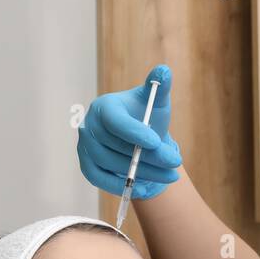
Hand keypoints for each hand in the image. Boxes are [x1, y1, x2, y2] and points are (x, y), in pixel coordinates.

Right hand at [77, 63, 182, 199]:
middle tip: (174, 162)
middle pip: (116, 145)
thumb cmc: (147, 118)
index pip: (115, 120)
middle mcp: (89, 125)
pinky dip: (123, 186)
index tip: (156, 142)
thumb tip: (164, 71)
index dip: (134, 132)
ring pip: (112, 164)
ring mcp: (85, 147)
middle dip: (149, 156)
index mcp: (104, 106)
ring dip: (144, 172)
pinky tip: (147, 187)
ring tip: (170, 175)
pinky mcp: (87, 166)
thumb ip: (160, 87)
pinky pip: (101, 180)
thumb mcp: (156, 103)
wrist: (140, 142)